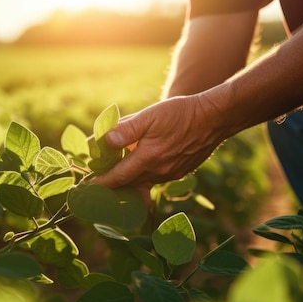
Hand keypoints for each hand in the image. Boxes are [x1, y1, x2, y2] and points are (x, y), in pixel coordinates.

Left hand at [93, 94, 227, 188]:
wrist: (215, 118)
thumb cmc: (181, 113)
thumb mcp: (151, 115)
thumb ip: (127, 130)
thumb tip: (104, 141)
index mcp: (148, 158)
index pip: (118, 177)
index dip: (101, 183)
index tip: (87, 188)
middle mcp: (159, 171)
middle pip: (129, 184)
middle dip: (112, 186)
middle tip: (96, 185)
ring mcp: (170, 174)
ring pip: (143, 182)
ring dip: (128, 182)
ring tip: (114, 179)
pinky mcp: (179, 172)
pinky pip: (156, 179)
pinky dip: (143, 177)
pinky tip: (139, 169)